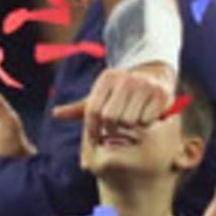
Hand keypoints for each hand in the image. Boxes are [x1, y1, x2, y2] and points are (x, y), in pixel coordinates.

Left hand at [53, 62, 176, 137]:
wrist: (154, 77)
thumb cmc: (121, 92)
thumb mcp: (101, 96)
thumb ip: (80, 107)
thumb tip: (56, 114)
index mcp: (107, 78)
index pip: (92, 111)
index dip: (92, 129)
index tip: (95, 139)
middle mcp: (124, 78)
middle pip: (110, 118)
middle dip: (112, 129)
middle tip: (116, 128)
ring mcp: (143, 85)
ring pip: (129, 121)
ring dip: (130, 127)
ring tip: (132, 119)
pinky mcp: (160, 94)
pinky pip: (146, 121)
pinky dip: (145, 124)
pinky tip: (145, 116)